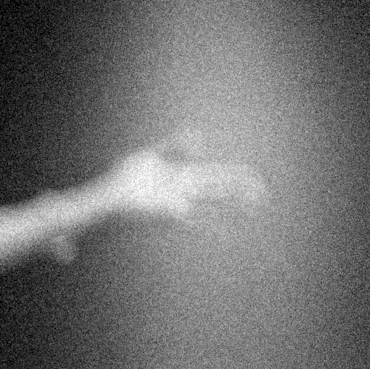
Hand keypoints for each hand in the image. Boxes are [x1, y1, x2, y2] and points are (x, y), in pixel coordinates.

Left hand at [104, 142, 268, 225]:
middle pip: (219, 187)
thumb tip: (199, 136)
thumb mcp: (151, 156)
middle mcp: (185, 190)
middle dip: (241, 189)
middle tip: (264, 194)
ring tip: (255, 205)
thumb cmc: (125, 179)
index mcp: (183, 176)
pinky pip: (192, 219)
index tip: (255, 179)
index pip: (218, 175)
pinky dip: (209, 225)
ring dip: (232, 202)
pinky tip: (225, 232)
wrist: (105, 197)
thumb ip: (174, 145)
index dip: (237, 177)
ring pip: (211, 200)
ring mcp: (178, 201)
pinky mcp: (167, 212)